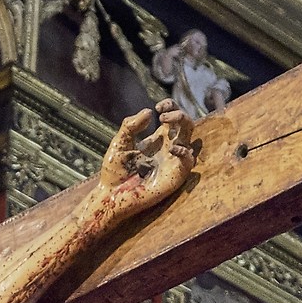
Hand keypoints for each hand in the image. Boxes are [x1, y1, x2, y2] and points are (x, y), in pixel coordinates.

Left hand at [96, 103, 194, 219]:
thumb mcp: (120, 143)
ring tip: (165, 120)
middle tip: (162, 115)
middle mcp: (168, 148)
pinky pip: (189, 161)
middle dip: (179, 113)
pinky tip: (171, 147)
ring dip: (183, 122)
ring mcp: (173, 162)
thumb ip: (131, 126)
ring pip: (191, 138)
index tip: (158, 106)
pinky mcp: (174, 176)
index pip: (173, 116)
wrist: (111, 196)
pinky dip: (184, 151)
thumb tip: (149, 112)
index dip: (170, 105)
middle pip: (186, 124)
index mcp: (157, 139)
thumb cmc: (114, 172)